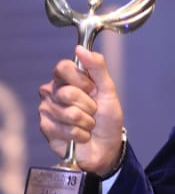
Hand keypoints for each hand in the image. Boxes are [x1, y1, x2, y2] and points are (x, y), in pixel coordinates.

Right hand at [38, 45, 124, 175]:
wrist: (107, 145)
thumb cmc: (107, 117)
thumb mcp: (108, 90)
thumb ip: (97, 67)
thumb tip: (81, 48)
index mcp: (66, 79)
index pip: (63, 67)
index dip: (81, 80)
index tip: (92, 89)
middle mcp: (52, 92)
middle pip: (68, 92)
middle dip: (88, 105)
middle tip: (93, 111)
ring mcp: (47, 110)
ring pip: (69, 113)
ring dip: (87, 122)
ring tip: (88, 124)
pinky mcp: (46, 128)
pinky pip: (67, 129)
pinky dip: (81, 135)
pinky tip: (81, 135)